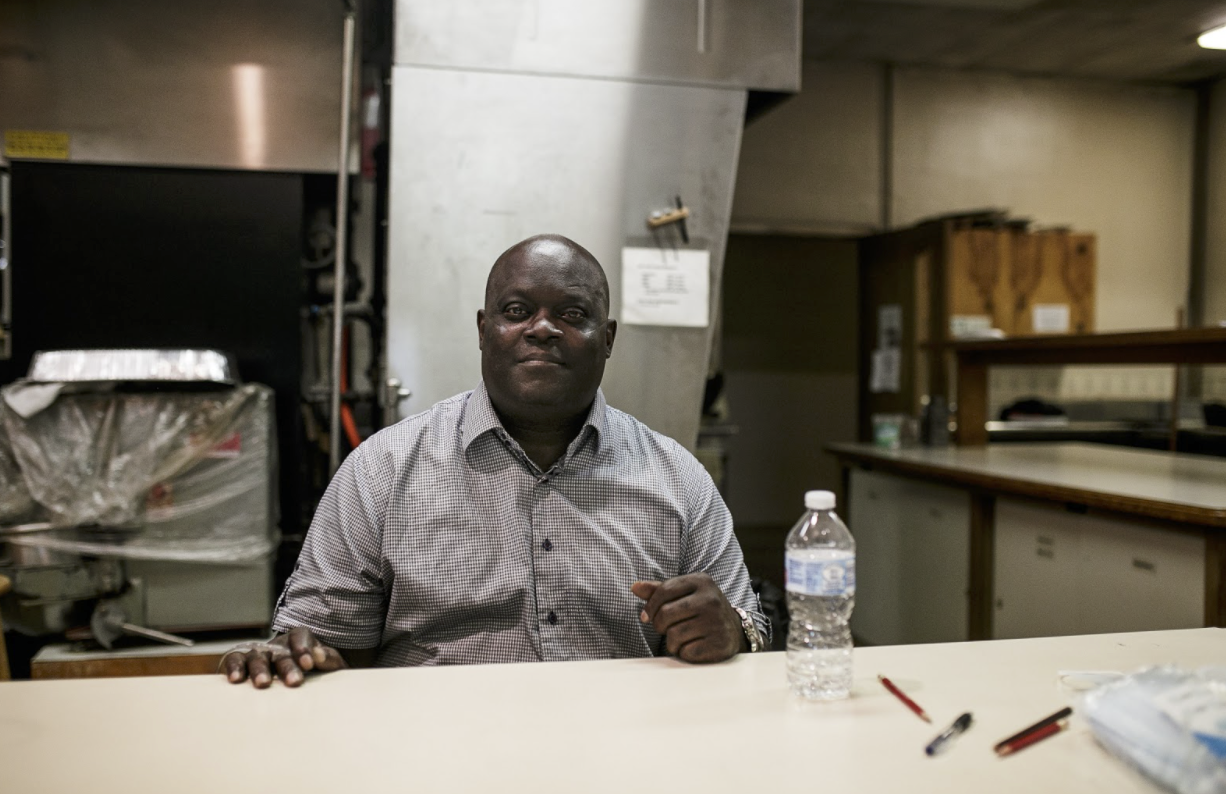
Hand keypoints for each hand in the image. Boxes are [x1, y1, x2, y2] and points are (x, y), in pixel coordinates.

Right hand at [219, 626, 347, 687]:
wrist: (304, 678)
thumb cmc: (318, 671)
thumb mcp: (331, 664)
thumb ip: (328, 659)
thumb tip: (319, 656)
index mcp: (299, 640)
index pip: (300, 636)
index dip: (303, 648)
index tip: (309, 664)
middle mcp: (277, 645)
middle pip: (279, 651)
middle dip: (286, 666)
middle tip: (294, 681)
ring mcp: (260, 654)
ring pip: (256, 656)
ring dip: (259, 669)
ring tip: (263, 684)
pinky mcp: (243, 664)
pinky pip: (234, 660)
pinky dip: (233, 667)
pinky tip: (235, 680)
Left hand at [631, 573, 743, 663]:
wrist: (734, 629)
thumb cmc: (701, 609)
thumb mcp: (684, 593)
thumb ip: (659, 590)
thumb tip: (634, 587)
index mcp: (701, 581)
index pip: (664, 591)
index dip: (649, 606)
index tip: (646, 617)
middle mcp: (711, 599)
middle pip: (665, 614)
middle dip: (660, 625)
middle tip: (667, 628)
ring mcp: (717, 622)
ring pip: (673, 635)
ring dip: (671, 641)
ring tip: (682, 638)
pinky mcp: (719, 643)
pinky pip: (686, 652)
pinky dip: (684, 653)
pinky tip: (693, 646)